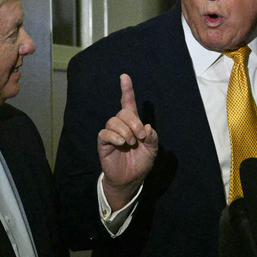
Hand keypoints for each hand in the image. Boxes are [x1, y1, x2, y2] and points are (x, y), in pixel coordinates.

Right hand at [97, 74, 158, 209]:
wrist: (131, 179)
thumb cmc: (141, 162)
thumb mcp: (152, 149)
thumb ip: (152, 137)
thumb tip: (146, 127)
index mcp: (133, 124)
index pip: (128, 103)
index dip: (127, 90)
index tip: (124, 77)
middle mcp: (121, 126)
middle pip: (123, 112)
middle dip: (134, 122)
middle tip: (140, 136)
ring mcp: (111, 134)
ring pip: (113, 121)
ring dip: (125, 131)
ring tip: (131, 143)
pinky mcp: (103, 144)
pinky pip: (105, 133)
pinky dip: (115, 136)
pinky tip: (121, 143)